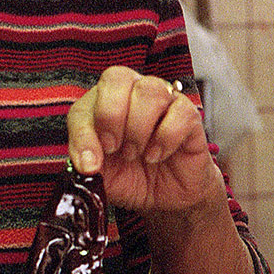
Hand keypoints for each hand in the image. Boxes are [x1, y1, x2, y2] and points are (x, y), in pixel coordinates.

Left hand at [66, 66, 217, 215]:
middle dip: (110, 116)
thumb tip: (86, 161)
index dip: (84, 131)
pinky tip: (157, 155)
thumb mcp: (101, 175)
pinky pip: (180, 112)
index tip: (91, 163)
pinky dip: (165, 138)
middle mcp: (134, 92)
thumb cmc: (132, 176)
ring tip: (136, 153)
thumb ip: (86, 163)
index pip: (89, 98)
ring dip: (138, 129)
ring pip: (150, 91)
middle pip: (118, 76)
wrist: (166, 197)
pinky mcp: (190, 115)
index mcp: (105, 101)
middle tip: (113, 148)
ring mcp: (164, 100)